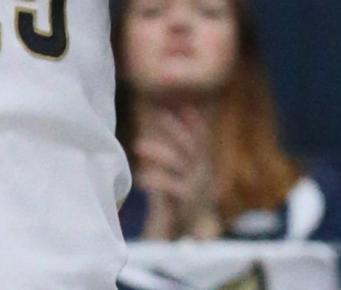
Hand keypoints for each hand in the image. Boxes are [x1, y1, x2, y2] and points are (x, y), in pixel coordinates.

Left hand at [134, 106, 217, 239]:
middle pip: (189, 145)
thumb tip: (176, 115)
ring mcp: (195, 187)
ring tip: (137, 146)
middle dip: (174, 128)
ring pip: (176, 162)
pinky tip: (141, 177)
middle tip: (158, 114)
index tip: (186, 107)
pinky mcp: (185, 202)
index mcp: (203, 164)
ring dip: (156, 152)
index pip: (202, 138)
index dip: (196, 123)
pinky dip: (154, 179)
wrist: (189, 233)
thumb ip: (183, 151)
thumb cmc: (183, 197)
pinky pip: (170, 185)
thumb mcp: (186, 173)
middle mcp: (202, 173)